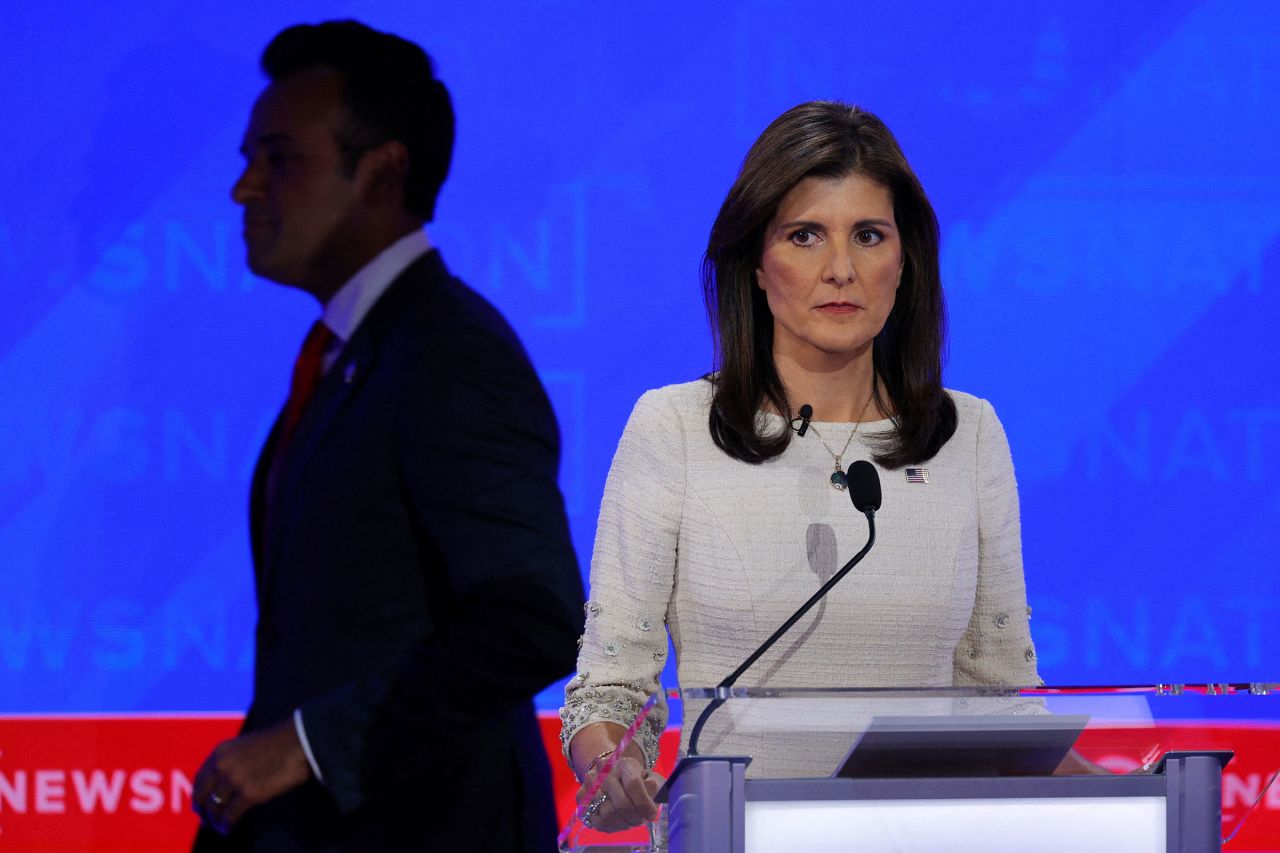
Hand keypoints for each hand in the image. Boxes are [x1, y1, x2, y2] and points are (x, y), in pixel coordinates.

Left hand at [192, 718, 311, 833]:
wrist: (301, 741)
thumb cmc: (279, 743)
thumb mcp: (247, 745)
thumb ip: (232, 760)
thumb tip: (224, 782)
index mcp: (221, 752)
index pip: (200, 779)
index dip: (198, 796)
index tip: (201, 806)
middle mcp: (223, 766)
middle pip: (203, 796)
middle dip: (203, 812)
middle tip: (207, 821)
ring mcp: (236, 780)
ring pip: (215, 807)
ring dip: (215, 821)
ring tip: (219, 828)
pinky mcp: (250, 793)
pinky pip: (230, 815)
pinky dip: (226, 825)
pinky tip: (227, 830)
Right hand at [577, 755, 663, 833]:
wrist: (611, 772)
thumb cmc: (636, 778)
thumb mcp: (650, 778)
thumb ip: (656, 786)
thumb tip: (651, 793)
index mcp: (624, 764)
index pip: (633, 785)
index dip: (644, 804)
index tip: (651, 815)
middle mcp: (605, 771)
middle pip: (620, 803)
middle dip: (634, 818)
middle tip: (640, 821)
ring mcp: (591, 783)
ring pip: (607, 814)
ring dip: (622, 823)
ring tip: (630, 821)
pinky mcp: (582, 795)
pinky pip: (594, 819)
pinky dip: (608, 826)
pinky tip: (617, 822)